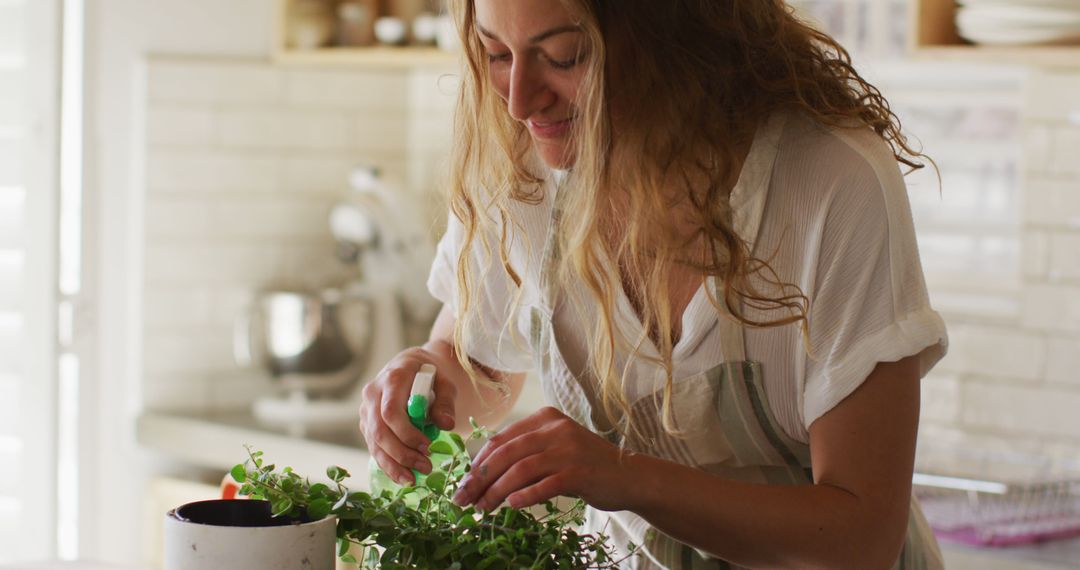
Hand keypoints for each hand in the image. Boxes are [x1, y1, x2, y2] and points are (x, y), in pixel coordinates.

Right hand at [359, 345, 459, 485]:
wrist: (413, 368)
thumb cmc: (431, 375)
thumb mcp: (445, 382)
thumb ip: (446, 401)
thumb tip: (447, 425)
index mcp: (392, 378)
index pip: (391, 411)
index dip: (407, 433)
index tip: (428, 447)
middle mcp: (373, 393)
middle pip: (379, 430)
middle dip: (401, 453)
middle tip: (426, 467)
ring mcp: (367, 409)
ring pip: (373, 442)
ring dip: (393, 464)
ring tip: (413, 480)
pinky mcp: (367, 423)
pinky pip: (374, 447)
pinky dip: (388, 464)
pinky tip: (404, 477)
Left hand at [451, 407, 633, 512]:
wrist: (630, 476)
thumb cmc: (587, 465)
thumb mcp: (555, 449)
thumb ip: (526, 455)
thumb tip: (484, 475)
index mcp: (545, 418)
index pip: (500, 439)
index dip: (477, 462)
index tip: (464, 484)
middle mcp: (555, 429)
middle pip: (506, 453)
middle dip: (479, 479)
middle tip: (464, 500)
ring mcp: (568, 450)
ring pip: (520, 470)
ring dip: (496, 491)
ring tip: (483, 509)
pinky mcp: (579, 473)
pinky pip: (544, 485)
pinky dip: (524, 496)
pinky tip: (512, 506)